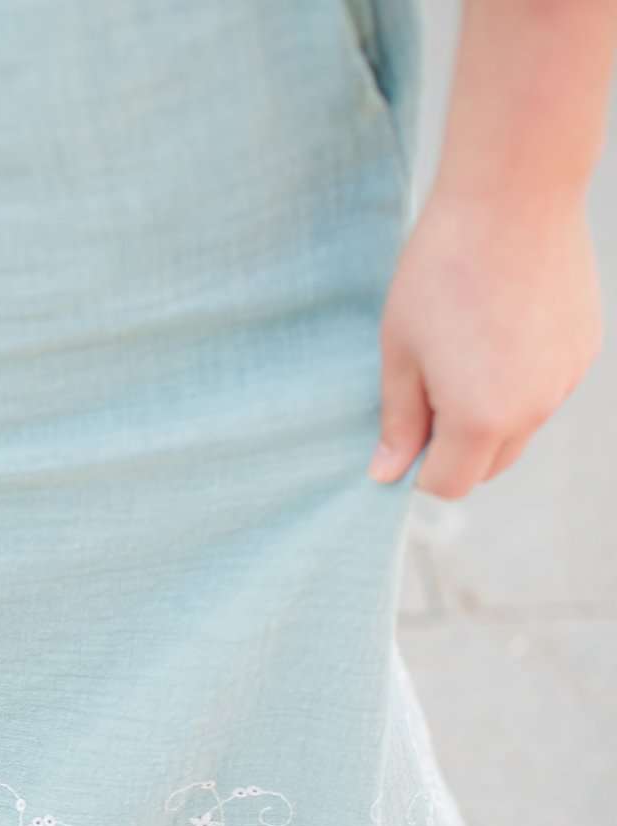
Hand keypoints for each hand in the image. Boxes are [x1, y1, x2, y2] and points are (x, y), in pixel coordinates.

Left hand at [368, 188, 603, 498]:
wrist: (514, 193)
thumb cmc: (444, 268)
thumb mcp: (401, 350)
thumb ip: (399, 420)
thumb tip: (387, 474)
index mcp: (480, 420)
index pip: (448, 486)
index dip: (420, 470)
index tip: (407, 432)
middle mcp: (532, 411)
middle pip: (488, 466)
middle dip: (456, 448)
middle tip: (432, 385)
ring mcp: (564, 382)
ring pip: (519, 429)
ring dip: (490, 415)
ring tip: (469, 346)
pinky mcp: (583, 351)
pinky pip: (545, 391)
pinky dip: (521, 381)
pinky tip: (503, 327)